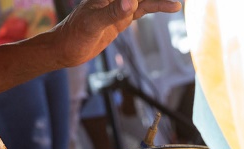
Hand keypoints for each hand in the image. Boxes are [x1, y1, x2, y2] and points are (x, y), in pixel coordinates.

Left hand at [53, 0, 181, 68]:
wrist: (66, 49)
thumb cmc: (75, 35)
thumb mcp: (94, 24)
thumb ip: (113, 13)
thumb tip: (132, 2)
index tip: (169, 0)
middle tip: (177, 1)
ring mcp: (119, 6)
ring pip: (144, 1)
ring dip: (158, 1)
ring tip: (177, 5)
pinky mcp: (121, 18)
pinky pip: (142, 10)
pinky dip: (154, 7)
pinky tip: (168, 7)